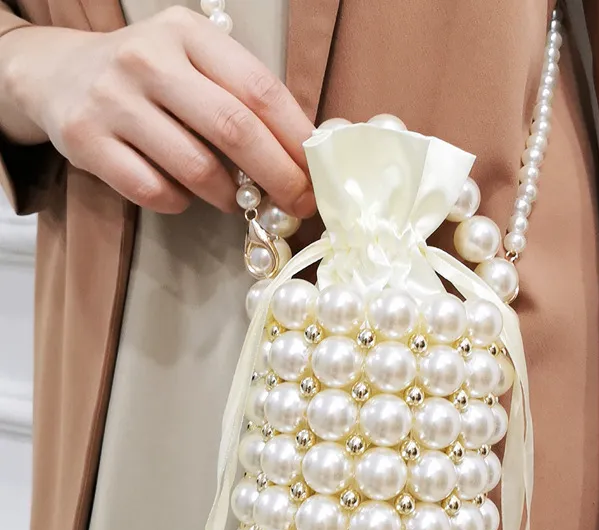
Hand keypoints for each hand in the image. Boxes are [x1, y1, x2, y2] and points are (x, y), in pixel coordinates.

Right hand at [0, 7, 314, 214]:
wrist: (59, 74)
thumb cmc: (151, 77)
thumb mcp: (196, 61)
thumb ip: (243, 95)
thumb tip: (304, 154)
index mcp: (188, 34)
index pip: (259, 90)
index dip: (296, 138)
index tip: (317, 174)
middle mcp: (148, 60)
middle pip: (234, 130)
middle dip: (278, 177)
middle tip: (298, 205)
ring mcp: (113, 100)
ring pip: (196, 168)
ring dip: (228, 196)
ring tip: (236, 200)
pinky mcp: (86, 140)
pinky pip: (154, 191)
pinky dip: (180, 202)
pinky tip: (183, 193)